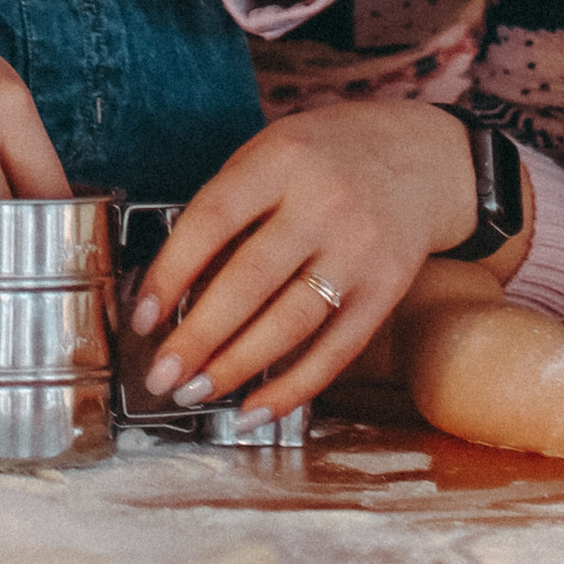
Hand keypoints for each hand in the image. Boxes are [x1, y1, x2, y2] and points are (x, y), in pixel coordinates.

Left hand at [130, 101, 501, 416]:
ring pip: (289, 323)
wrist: (421, 158)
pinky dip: (291, 388)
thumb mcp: (273, 153)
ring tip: (195, 392)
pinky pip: (334, 352)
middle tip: (161, 376)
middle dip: (197, 337)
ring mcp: (359, 250)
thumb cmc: (325, 156)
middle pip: (249, 281)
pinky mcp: (386, 291)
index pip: (213, 219)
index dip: (171, 272)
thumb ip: (229, 207)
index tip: (142, 316)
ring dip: (236, 367)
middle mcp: (324, 203)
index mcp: (282, 159)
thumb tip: (173, 287)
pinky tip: (254, 410)